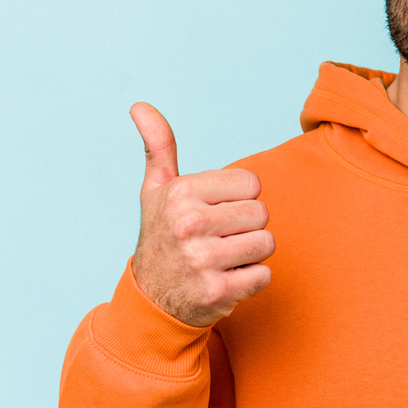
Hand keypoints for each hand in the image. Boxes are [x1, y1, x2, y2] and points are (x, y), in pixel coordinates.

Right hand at [129, 103, 274, 326]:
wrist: (151, 301)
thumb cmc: (162, 237)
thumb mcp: (156, 191)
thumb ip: (158, 147)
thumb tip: (140, 106)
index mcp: (180, 193)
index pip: (251, 183)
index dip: (238, 200)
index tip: (214, 214)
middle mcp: (189, 224)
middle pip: (262, 213)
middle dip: (246, 227)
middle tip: (219, 239)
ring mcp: (203, 259)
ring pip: (267, 243)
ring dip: (251, 254)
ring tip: (223, 259)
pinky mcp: (218, 291)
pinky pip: (264, 275)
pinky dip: (250, 280)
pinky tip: (225, 279)